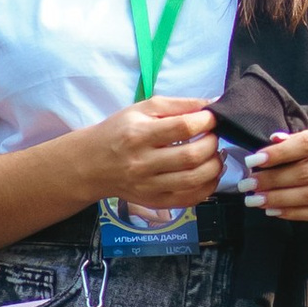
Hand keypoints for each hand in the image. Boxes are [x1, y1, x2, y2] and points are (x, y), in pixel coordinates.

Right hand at [78, 95, 225, 214]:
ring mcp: (149, 186)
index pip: (182, 128)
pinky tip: (208, 174)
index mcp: (139, 134)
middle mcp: (143, 163)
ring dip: (214, 166)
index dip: (206, 121)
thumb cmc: (119, 131)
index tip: (212, 118)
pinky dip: (207, 187)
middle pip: (191, 156)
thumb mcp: (143, 109)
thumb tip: (213, 105)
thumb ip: (179, 105)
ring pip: (194, 180)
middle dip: (212, 144)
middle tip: (213, 136)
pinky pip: (189, 199)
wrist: (92, 164)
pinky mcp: (154, 201)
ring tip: (214, 155)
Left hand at [243, 124, 307, 221]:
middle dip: (272, 180)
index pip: (307, 144)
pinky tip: (275, 210)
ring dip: (278, 199)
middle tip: (247, 184)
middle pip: (306, 172)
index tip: (253, 160)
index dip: (278, 153)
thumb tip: (273, 140)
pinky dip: (293, 213)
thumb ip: (300, 140)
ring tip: (256, 199)